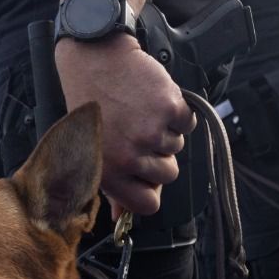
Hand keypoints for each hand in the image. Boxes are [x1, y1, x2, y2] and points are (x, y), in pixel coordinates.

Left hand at [55, 35, 193, 216]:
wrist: (96, 61)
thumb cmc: (91, 105)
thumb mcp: (93, 149)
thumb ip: (111, 185)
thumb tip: (123, 217)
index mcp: (109, 172)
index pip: (147, 205)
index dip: (150, 190)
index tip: (145, 176)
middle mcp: (131, 156)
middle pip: (168, 175)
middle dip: (159, 157)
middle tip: (139, 134)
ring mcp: (151, 133)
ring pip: (177, 148)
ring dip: (165, 132)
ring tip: (141, 113)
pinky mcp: (169, 109)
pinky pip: (187, 124)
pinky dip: (177, 113)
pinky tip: (153, 101)